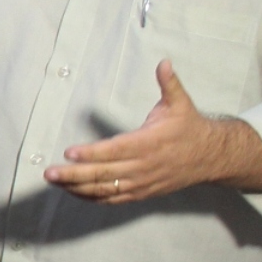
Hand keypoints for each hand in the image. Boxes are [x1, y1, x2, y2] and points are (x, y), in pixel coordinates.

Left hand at [47, 61, 246, 203]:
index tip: (69, 152)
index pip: (115, 150)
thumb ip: (169, 84)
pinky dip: (92, 197)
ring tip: (55, 182)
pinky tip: (74, 192)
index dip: (92, 153)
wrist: (212, 157)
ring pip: (106, 189)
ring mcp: (142, 182)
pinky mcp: (142, 193)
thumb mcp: (181, 103)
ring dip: (78, 187)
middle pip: (104, 174)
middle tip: (50, 173)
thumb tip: (164, 62)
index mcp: (149, 143)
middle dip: (74, 174)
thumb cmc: (190, 127)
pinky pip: (113, 198)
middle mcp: (143, 166)